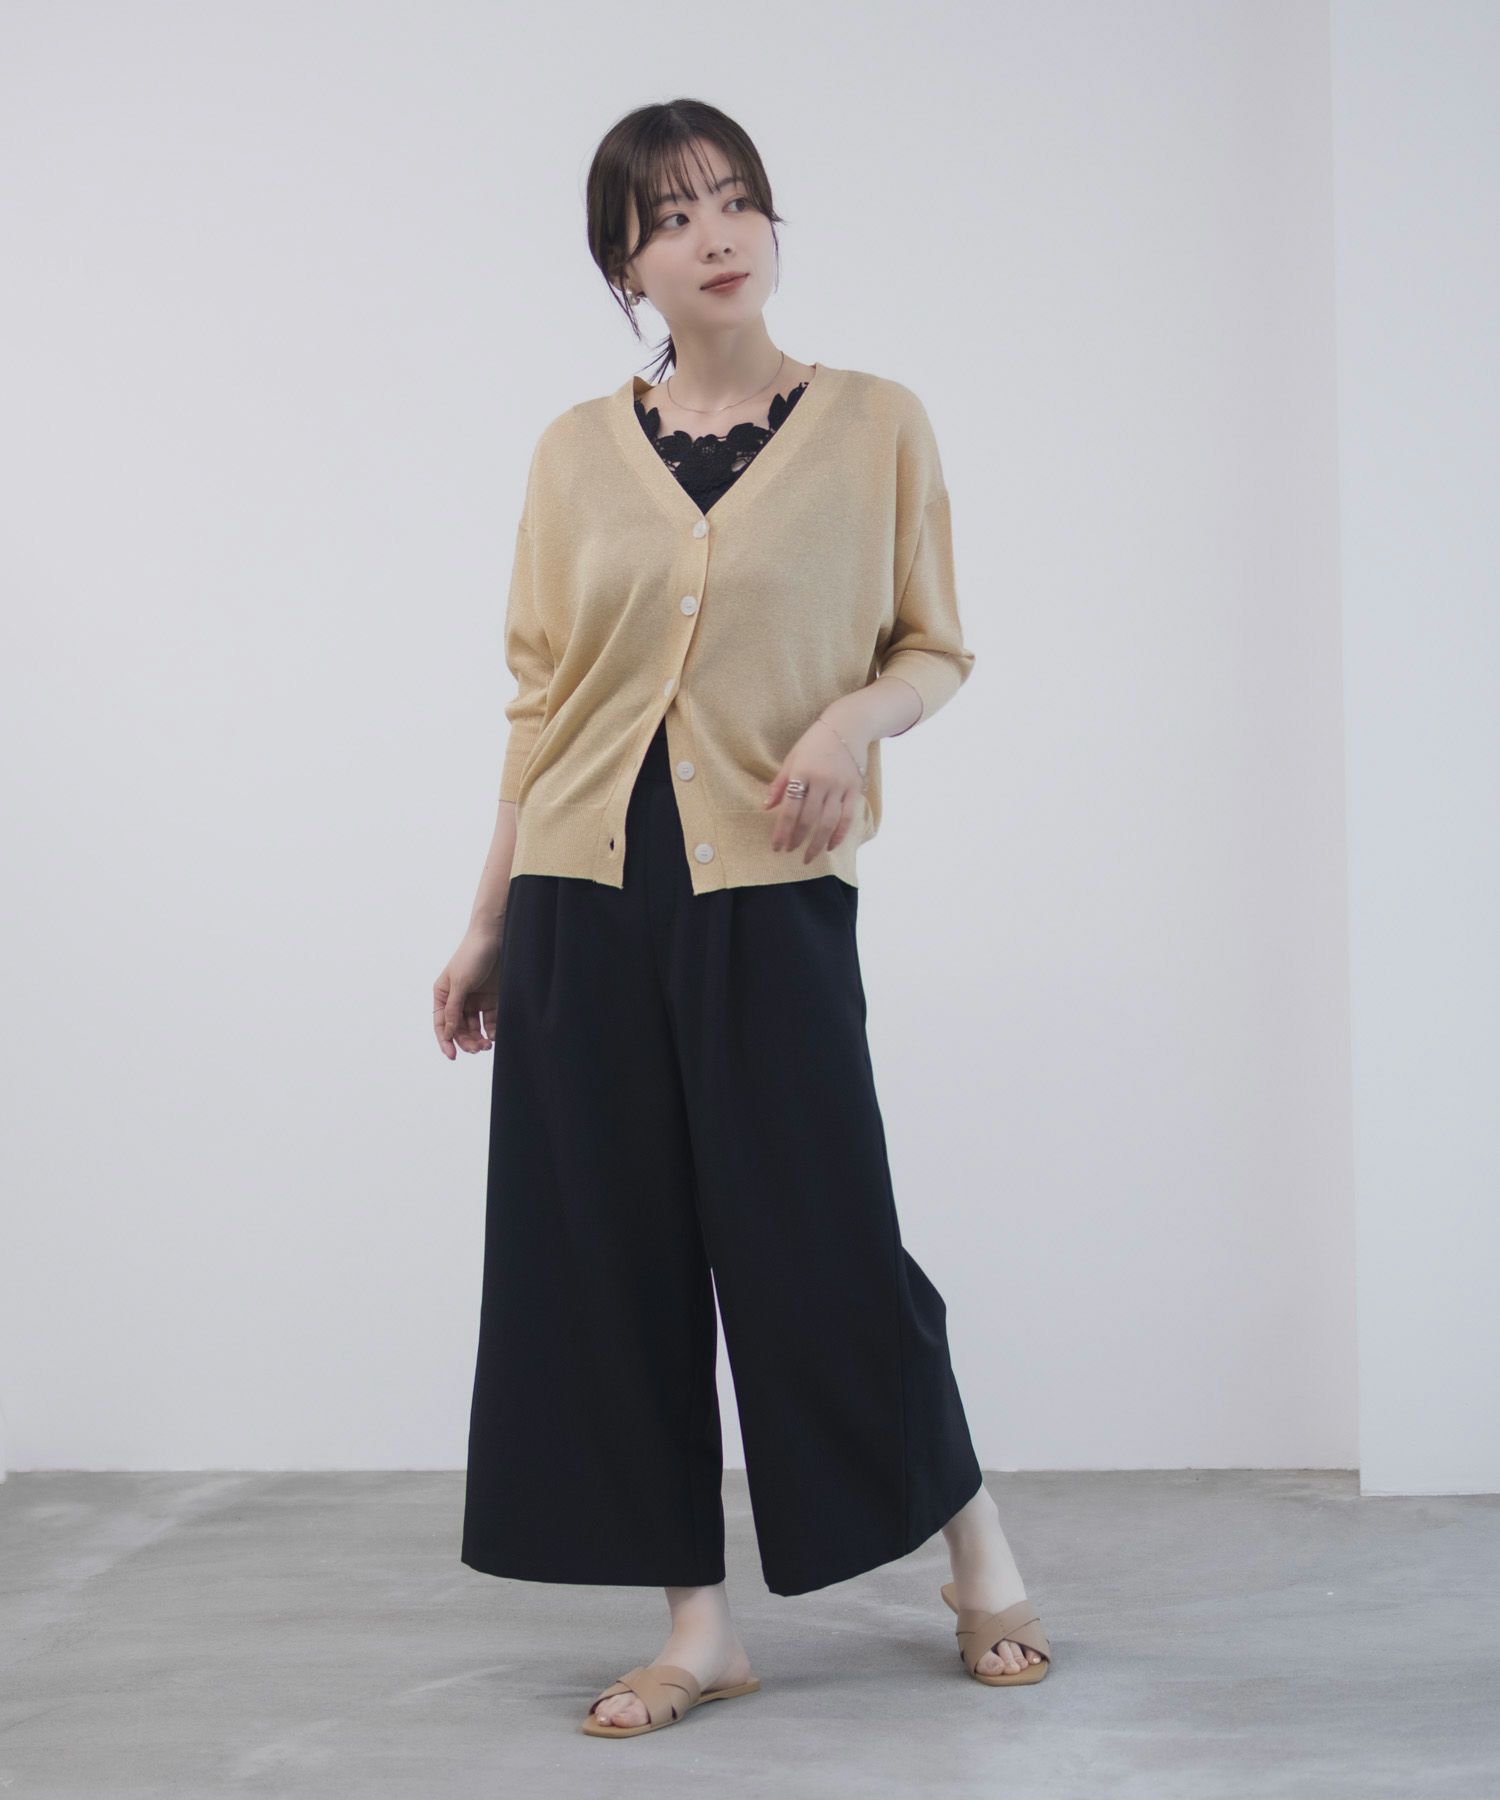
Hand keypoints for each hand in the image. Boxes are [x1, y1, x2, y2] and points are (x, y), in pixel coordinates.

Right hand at [433, 923, 503, 1058]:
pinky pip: (490, 1019)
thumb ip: (453, 1009)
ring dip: (479, 1038)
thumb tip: (447, 1032)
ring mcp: (476, 999)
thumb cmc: (472, 955)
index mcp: (443, 994)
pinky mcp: (492, 998)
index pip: (442, 1023)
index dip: (445, 1041)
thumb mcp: (460, 983)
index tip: (452, 1056)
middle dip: (466, 1041)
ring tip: (487, 1045)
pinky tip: (495, 1035)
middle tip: (477, 1049)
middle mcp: (458, 999)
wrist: (495, 937)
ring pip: (475, 1027)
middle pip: (459, 1028)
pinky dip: (492, 1029)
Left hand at [761, 717, 867, 862]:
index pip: (790, 809)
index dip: (783, 831)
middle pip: (808, 819)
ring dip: (817, 843)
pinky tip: (830, 846)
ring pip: (828, 822)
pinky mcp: (855, 789)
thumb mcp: (792, 758)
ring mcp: (840, 786)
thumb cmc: (815, 743)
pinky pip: (848, 817)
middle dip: (797, 839)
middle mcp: (822, 782)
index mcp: (802, 773)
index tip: (777, 847)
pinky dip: (839, 834)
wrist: (848, 727)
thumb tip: (767, 807)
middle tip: (789, 852)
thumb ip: (780, 784)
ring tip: (809, 857)